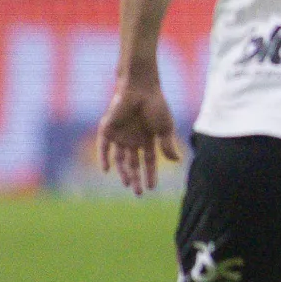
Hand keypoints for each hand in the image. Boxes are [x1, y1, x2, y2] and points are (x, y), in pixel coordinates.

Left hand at [97, 77, 180, 194]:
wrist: (140, 89)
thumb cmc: (155, 105)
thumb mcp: (165, 128)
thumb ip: (168, 145)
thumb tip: (176, 161)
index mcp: (147, 138)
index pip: (148, 161)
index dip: (150, 174)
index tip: (152, 188)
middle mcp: (132, 139)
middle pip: (133, 163)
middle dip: (136, 178)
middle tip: (138, 192)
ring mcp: (120, 134)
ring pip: (119, 158)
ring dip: (123, 171)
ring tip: (126, 184)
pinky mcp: (108, 128)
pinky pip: (104, 146)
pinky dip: (104, 157)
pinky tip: (107, 170)